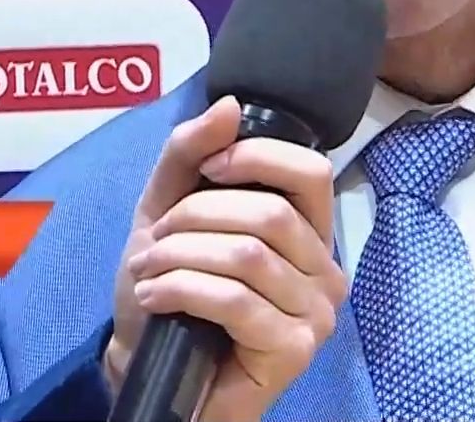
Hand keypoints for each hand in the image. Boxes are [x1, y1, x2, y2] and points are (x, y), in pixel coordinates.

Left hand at [103, 96, 346, 421]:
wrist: (148, 367)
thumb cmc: (168, 291)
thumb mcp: (166, 210)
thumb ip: (190, 156)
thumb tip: (230, 107)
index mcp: (307, 231)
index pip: (311, 171)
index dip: (256, 158)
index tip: (208, 171)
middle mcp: (326, 270)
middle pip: (270, 213)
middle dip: (196, 218)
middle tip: (155, 242)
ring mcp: (316, 314)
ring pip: (247, 256)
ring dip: (179, 257)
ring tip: (148, 272)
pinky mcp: (294, 351)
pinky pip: (235, 300)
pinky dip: (181, 289)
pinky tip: (154, 298)